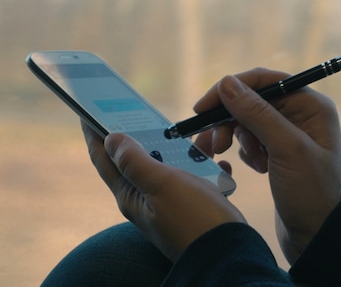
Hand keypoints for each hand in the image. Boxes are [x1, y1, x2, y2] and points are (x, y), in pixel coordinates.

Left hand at [81, 121, 245, 261]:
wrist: (230, 252)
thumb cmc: (195, 218)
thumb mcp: (162, 184)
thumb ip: (134, 160)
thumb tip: (111, 138)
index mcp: (131, 195)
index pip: (104, 159)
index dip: (94, 133)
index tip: (88, 110)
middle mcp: (148, 199)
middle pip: (140, 158)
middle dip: (148, 135)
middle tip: (151, 113)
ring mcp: (172, 202)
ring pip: (173, 164)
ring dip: (185, 148)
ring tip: (203, 135)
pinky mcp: (195, 204)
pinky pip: (198, 177)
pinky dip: (206, 166)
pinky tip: (218, 161)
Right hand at [193, 68, 340, 263]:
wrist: (320, 237)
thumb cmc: (312, 193)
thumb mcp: (286, 149)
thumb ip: (257, 113)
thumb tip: (227, 83)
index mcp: (311, 106)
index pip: (265, 81)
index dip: (232, 89)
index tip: (203, 108)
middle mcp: (302, 116)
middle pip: (253, 101)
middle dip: (229, 119)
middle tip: (212, 144)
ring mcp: (290, 136)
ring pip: (249, 122)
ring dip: (236, 137)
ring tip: (237, 159)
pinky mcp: (280, 155)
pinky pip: (252, 142)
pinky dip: (247, 152)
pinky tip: (257, 169)